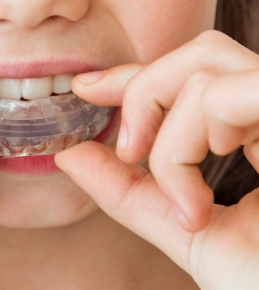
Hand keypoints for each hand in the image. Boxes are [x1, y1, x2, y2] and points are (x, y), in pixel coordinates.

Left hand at [55, 30, 258, 289]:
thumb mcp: (193, 236)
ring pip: (204, 68)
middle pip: (202, 52)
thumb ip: (134, 192)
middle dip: (143, 92)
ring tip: (183, 203)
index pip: (198, 74)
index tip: (86, 87)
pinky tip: (195, 204)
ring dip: (166, 134)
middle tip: (128, 152)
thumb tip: (70, 154)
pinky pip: (219, 98)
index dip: (138, 73)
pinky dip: (184, 146)